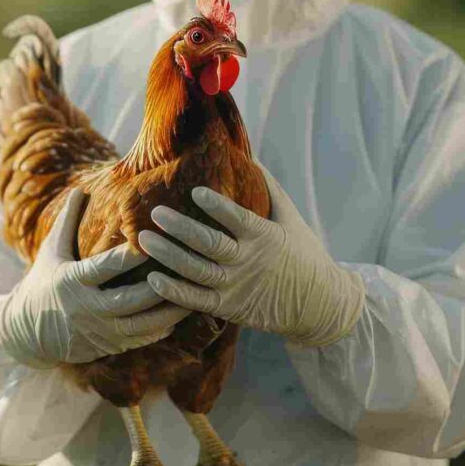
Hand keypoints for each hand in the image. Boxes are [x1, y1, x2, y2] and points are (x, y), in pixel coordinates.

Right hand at [0, 188, 191, 367]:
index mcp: (72, 281)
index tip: (155, 238)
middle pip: (130, 299)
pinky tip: (179, 315)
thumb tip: (81, 189)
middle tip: (186, 268)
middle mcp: (87, 309)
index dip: (131, 255)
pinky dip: (161, 328)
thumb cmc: (43, 283)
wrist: (28, 332)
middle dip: (160, 285)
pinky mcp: (108, 346)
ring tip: (193, 293)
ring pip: (141, 324)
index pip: (106, 267)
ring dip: (169, 311)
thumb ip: (68, 221)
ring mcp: (99, 331)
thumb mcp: (51, 251)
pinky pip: (140, 340)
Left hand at [141, 165, 365, 346]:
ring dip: (168, 255)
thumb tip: (251, 157)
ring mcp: (237, 287)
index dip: (216, 206)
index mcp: (265, 236)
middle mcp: (249, 262)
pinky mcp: (229, 308)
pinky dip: (173, 291)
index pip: (237, 218)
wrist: (321, 305)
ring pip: (196, 270)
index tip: (194, 190)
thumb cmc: (304, 254)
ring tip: (143, 239)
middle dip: (180, 227)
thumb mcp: (292, 220)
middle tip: (155, 212)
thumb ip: (271, 190)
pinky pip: (196, 301)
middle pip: (209, 243)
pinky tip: (152, 278)